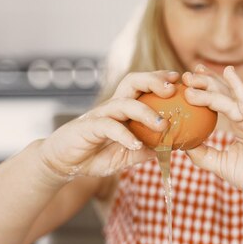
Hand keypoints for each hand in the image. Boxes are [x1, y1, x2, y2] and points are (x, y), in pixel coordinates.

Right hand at [39, 70, 179, 179]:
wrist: (62, 163)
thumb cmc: (94, 155)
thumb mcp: (125, 156)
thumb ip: (144, 151)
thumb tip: (168, 149)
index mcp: (123, 109)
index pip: (143, 86)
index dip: (160, 79)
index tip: (179, 80)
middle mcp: (112, 106)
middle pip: (133, 82)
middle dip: (154, 81)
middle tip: (173, 89)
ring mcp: (99, 115)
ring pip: (124, 103)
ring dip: (146, 112)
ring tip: (163, 125)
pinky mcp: (88, 127)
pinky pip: (108, 126)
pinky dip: (124, 135)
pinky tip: (136, 145)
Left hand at [183, 65, 242, 205]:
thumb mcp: (221, 164)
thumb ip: (203, 154)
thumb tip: (183, 145)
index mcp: (241, 123)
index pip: (221, 99)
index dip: (205, 88)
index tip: (187, 80)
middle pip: (225, 93)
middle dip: (205, 82)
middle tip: (187, 74)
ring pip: (232, 97)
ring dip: (213, 86)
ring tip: (195, 78)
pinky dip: (239, 90)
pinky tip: (229, 75)